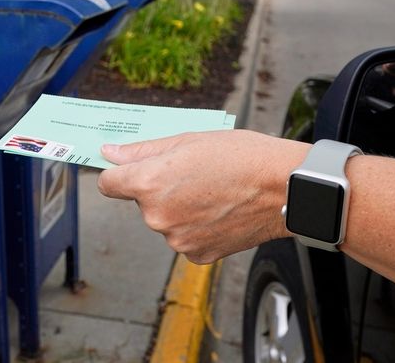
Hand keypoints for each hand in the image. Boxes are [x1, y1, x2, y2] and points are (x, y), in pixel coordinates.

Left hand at [97, 130, 308, 263]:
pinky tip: (219, 211)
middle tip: (193, 174)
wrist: (285, 188)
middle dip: (160, 189)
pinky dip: (197, 226)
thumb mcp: (188, 140)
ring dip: (179, 208)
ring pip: (165, 220)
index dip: (119, 174)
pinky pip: (185, 237)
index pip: (108, 184)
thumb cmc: (242, 157)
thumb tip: (110, 153)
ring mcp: (176, 239)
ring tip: (213, 192)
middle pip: (142, 202)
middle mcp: (157, 216)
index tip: (129, 170)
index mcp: (149, 184)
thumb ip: (143, 151)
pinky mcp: (196, 254)